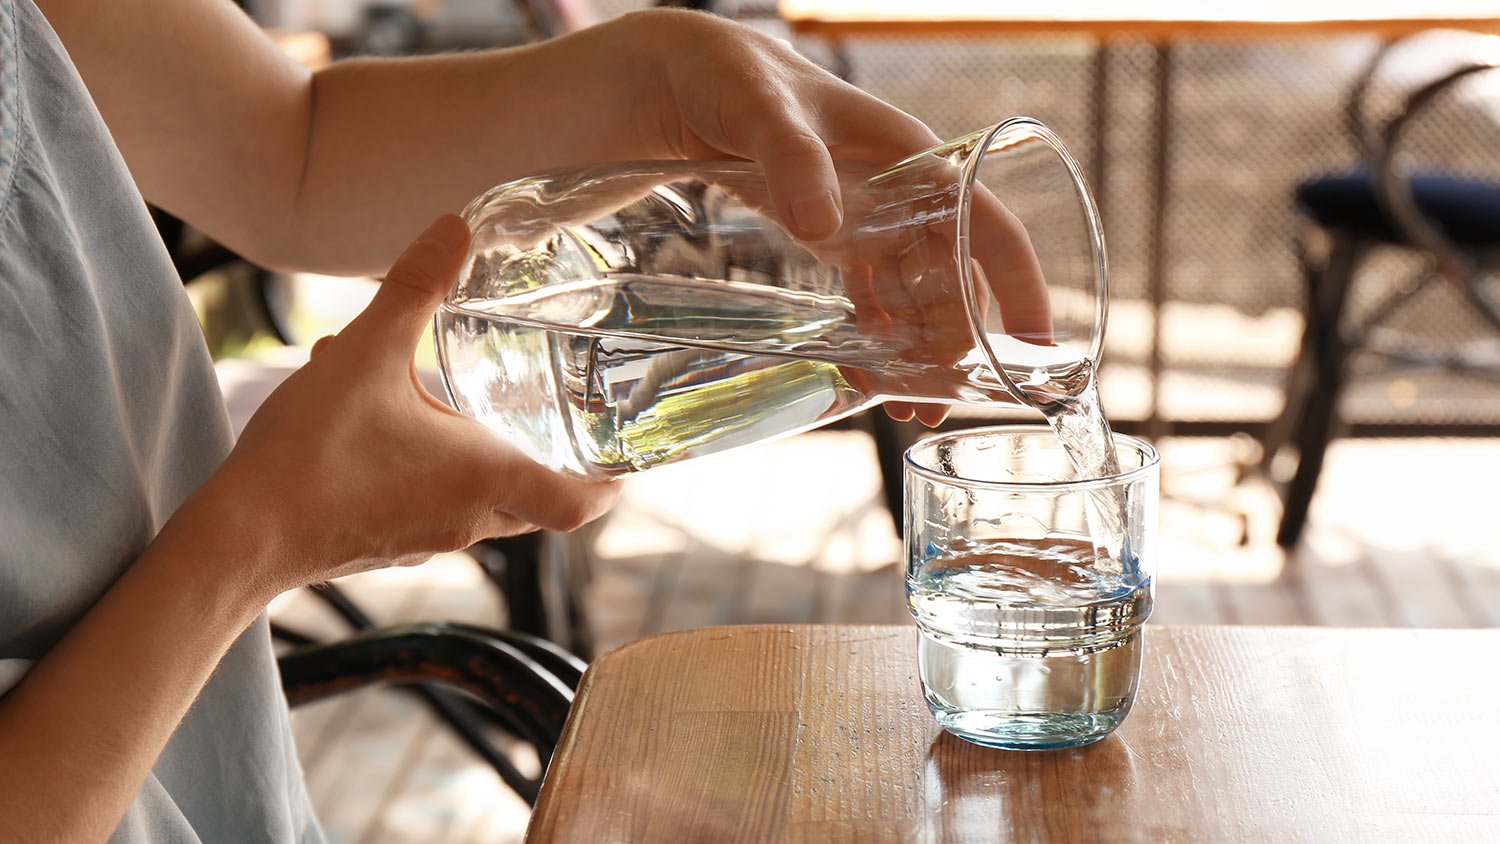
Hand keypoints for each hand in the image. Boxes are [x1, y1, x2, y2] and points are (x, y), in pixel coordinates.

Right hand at [203, 215, 618, 596]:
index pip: (579, 505)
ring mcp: (426, 539)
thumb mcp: (366, 355)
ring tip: (462, 408)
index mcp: (485, 479)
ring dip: (485, 462)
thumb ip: (414, 288)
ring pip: (482, 506)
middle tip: (564, 428)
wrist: (237, 539)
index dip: (610, 487)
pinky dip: (434, 471)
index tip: (626, 465)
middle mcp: (467, 520)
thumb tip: (454, 228)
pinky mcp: (387, 545)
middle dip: (554, 469)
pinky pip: (432, 507)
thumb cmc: (310, 455)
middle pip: (538, 507)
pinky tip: (389, 423)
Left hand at [622, 11, 1052, 425]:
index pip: (987, 226)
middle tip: (940, 405)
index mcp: (912, 156)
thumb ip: (791, 159)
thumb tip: (821, 228)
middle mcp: (906, 189)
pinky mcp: (836, 234)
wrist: (684, 79)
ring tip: (909, 409)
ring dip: (920, 350)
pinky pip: (871, 293)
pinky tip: (867, 378)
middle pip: (955, 276)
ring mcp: (873, 215)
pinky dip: (876, 336)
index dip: (1019, 287)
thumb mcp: (760, 111)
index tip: (1035, 348)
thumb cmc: (730, 77)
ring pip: (917, 292)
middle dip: (959, 344)